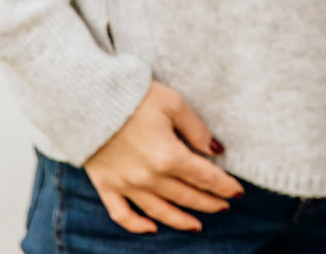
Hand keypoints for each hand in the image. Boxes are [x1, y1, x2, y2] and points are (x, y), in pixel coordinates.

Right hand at [83, 81, 243, 233]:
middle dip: (209, 203)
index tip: (237, 192)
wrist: (87, 99)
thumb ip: (197, 130)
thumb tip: (216, 150)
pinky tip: (151, 228)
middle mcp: (150, 177)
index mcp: (169, 156)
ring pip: (160, 211)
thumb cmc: (134, 96)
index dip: (224, 186)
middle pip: (186, 197)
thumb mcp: (174, 104)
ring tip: (197, 225)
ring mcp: (127, 185)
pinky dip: (137, 225)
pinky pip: (122, 214)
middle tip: (224, 206)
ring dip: (181, 220)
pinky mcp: (107, 185)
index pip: (205, 178)